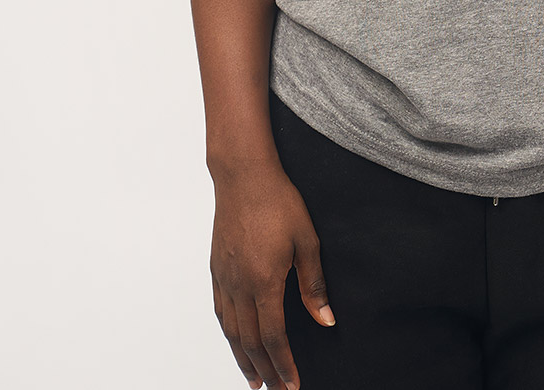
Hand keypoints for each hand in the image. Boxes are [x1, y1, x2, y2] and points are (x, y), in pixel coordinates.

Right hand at [210, 160, 335, 389]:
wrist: (244, 175)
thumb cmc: (279, 201)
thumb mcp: (307, 240)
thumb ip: (314, 284)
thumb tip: (326, 319)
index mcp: (264, 281)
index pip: (274, 336)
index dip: (284, 363)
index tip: (293, 384)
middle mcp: (240, 285)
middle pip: (250, 341)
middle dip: (266, 369)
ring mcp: (224, 277)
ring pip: (231, 330)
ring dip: (243, 358)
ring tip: (254, 379)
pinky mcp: (216, 267)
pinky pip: (220, 310)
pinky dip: (228, 333)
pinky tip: (234, 340)